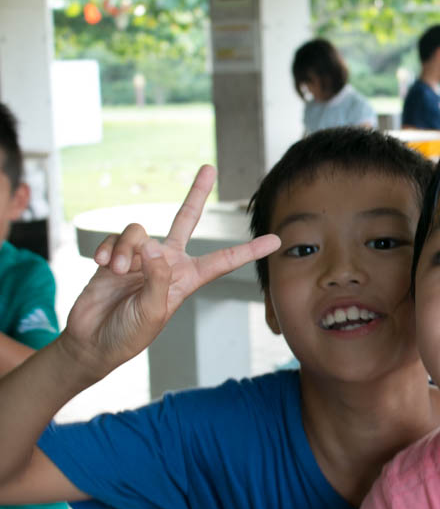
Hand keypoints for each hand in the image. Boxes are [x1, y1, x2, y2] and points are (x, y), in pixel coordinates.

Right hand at [59, 165, 280, 379]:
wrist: (93, 340)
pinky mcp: (117, 255)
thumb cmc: (129, 334)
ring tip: (119, 271)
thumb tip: (153, 244)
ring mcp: (142, 257)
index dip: (249, 250)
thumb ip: (157, 277)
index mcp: (188, 279)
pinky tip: (104, 267)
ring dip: (128, 249)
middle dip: (196, 193)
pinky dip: (110, 250)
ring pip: (139, 231)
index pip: (224, 260)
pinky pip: (116, 238)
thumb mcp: (153, 311)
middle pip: (186, 219)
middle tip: (209, 168)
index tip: (276, 241)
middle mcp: (168, 263)